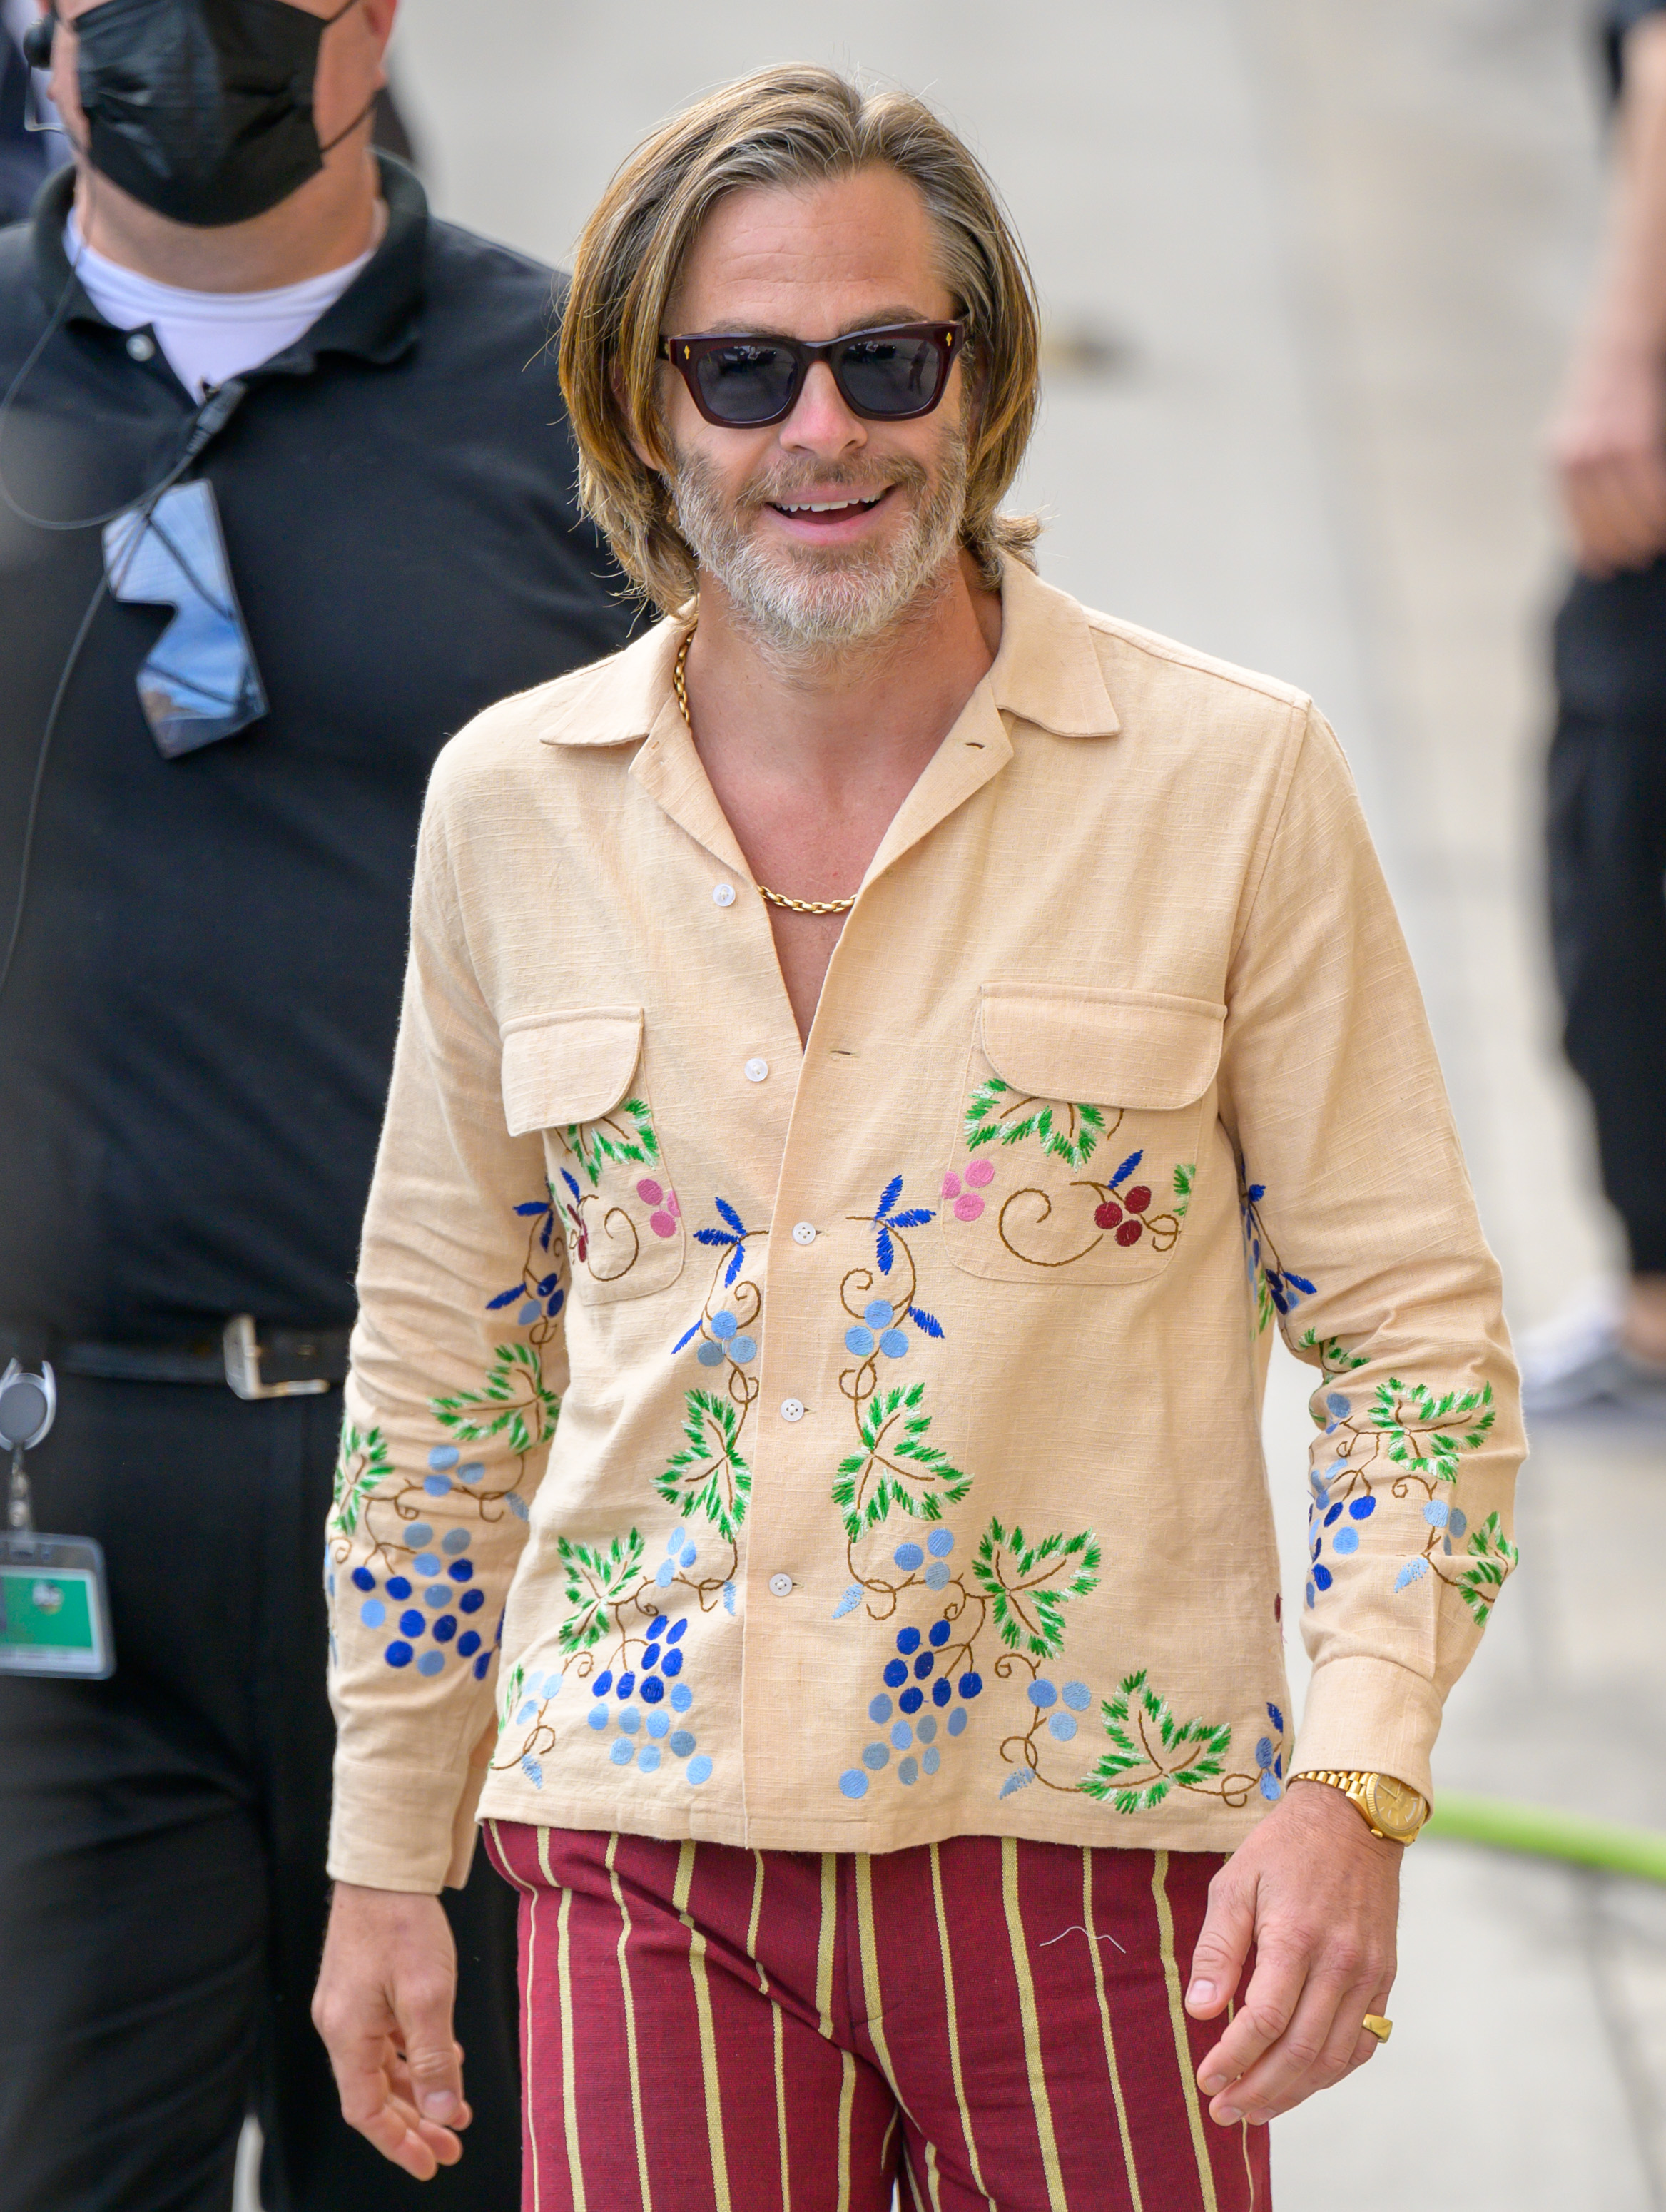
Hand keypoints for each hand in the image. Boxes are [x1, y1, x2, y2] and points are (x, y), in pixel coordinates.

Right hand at [312, 1882, 472, 2180]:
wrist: (385, 1863)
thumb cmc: (402, 1922)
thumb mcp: (428, 1994)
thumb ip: (434, 2057)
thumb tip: (444, 2113)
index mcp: (347, 2034)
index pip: (366, 2111)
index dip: (398, 2143)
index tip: (430, 2164)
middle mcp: (341, 2025)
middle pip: (375, 2094)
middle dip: (414, 2123)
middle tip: (452, 2146)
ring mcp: (351, 2005)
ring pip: (384, 2066)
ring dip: (419, 2090)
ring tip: (457, 2109)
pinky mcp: (364, 1986)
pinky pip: (388, 2039)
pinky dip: (415, 2056)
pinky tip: (446, 2058)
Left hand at [1184, 1779, 1399, 2126]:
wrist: (1353, 1820)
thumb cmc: (1283, 1849)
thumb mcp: (1235, 1882)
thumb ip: (1217, 1947)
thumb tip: (1199, 2010)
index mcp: (1296, 1936)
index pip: (1264, 2020)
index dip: (1233, 2059)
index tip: (1206, 2081)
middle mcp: (1339, 1962)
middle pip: (1301, 2050)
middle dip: (1259, 2089)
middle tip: (1225, 2112)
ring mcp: (1368, 1974)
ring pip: (1334, 2057)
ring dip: (1293, 2092)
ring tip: (1256, 2109)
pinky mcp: (1384, 1978)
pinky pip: (1363, 2043)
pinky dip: (1331, 2072)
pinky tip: (1302, 2081)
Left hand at [1548, 344, 1665, 575]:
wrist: (1620, 333)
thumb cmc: (1608, 385)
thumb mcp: (1582, 427)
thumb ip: (1584, 466)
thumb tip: (1598, 507)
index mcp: (1557, 458)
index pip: (1572, 518)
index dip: (1589, 547)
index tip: (1602, 568)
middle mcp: (1573, 457)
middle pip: (1599, 521)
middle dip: (1620, 545)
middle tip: (1638, 558)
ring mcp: (1601, 447)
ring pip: (1625, 509)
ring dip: (1644, 531)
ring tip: (1655, 543)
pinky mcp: (1631, 436)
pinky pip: (1648, 486)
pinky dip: (1659, 506)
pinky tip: (1665, 519)